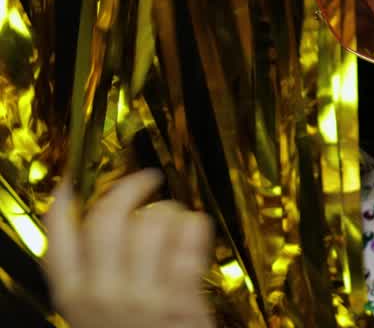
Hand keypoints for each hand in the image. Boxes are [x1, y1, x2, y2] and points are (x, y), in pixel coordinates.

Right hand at [42, 169, 215, 327]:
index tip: (72, 181)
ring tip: (177, 219)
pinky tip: (197, 226)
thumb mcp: (96, 315)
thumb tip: (102, 224)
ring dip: (169, 210)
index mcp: (72, 297)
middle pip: (107, 219)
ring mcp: (140, 298)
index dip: (62, 204)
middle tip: (147, 179)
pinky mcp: (179, 302)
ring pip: (151, 224)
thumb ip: (92, 277)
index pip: (56, 239)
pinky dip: (195, 226)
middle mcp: (101, 294)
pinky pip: (187, 243)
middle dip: (129, 190)